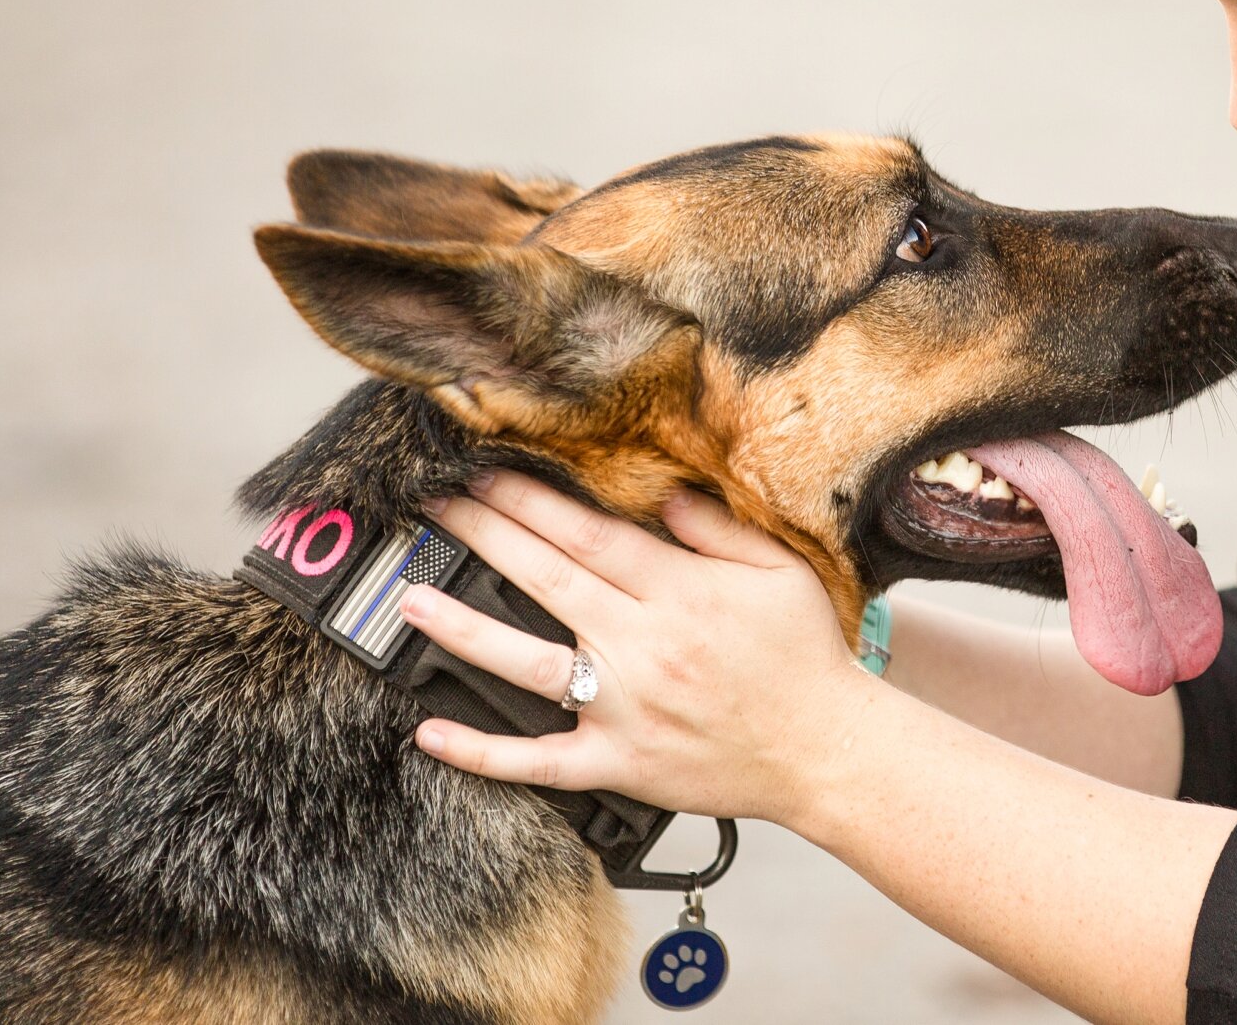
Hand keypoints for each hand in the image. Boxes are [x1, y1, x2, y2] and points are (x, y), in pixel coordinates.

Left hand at [399, 471, 877, 825]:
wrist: (826, 752)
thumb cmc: (806, 658)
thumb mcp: (778, 571)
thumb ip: (716, 529)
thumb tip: (661, 494)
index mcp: (678, 593)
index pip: (586, 535)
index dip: (529, 501)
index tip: (486, 472)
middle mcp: (641, 647)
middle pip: (545, 579)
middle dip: (483, 534)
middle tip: (432, 505)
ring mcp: (623, 709)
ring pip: (525, 663)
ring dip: (462, 629)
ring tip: (411, 600)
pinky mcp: (617, 764)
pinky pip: (538, 762)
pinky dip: (482, 751)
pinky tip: (432, 732)